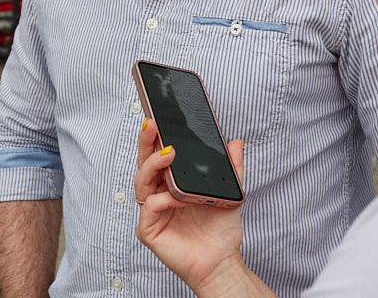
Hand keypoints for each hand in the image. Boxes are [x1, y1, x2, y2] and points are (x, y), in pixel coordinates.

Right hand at [133, 119, 249, 292]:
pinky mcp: (148, 229)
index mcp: (171, 182)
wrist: (222, 262)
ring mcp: (152, 210)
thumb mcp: (229, 192)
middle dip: (146, 141)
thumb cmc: (219, 229)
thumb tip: (235, 142)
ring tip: (169, 153)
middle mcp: (158, 193)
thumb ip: (231, 167)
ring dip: (154, 165)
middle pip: (144, 162)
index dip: (156, 136)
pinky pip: (151, 207)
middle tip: (153, 125)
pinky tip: (179, 198)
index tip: (159, 116)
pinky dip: (164, 199)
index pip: (159, 153)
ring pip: (142, 181)